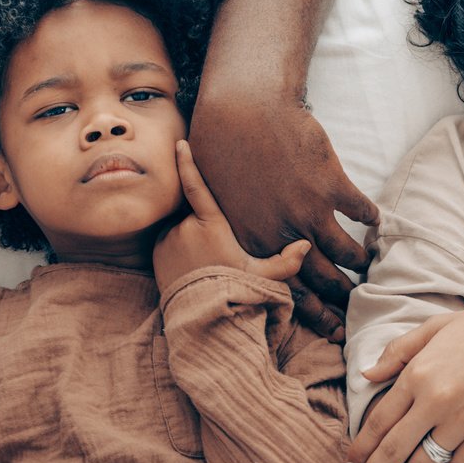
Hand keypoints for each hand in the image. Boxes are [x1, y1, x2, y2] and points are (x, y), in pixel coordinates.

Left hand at [152, 141, 311, 292]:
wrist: (202, 320)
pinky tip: (193, 267)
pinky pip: (169, 240)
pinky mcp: (157, 252)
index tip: (180, 142)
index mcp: (212, 224)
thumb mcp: (264, 278)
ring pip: (183, 227)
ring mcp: (169, 239)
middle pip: (197, 213)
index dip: (188, 162)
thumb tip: (306, 244)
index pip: (197, 185)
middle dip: (207, 226)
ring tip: (207, 264)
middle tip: (219, 253)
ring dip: (193, 237)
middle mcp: (186, 227)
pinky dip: (179, 247)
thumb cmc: (236, 294)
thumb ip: (286, 261)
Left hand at [186, 93, 376, 340]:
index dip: (313, 313)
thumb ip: (232, 231)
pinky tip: (374, 221)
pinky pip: (360, 210)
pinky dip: (370, 217)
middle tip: (354, 303)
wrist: (244, 109)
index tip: (332, 328)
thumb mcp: (215, 201)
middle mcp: (284, 234)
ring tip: (366, 264)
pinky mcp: (331, 185)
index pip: (286, 290)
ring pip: (345, 251)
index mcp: (252, 243)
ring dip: (359, 261)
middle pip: (322, 278)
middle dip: (342, 296)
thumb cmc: (221, 148)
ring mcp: (310, 211)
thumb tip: (240, 251)